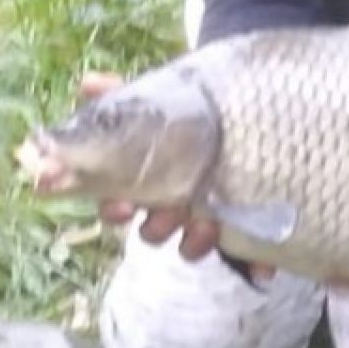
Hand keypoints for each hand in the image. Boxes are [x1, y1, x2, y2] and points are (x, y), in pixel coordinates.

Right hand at [74, 71, 274, 278]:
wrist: (247, 118)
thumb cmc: (190, 117)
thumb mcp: (158, 103)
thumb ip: (123, 95)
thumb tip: (87, 83)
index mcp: (147, 181)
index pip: (118, 204)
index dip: (115, 209)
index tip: (122, 205)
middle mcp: (172, 206)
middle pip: (154, 229)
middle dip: (158, 226)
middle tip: (169, 213)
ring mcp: (206, 221)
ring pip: (192, 244)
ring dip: (197, 242)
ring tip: (208, 226)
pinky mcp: (243, 230)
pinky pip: (247, 256)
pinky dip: (254, 263)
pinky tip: (261, 264)